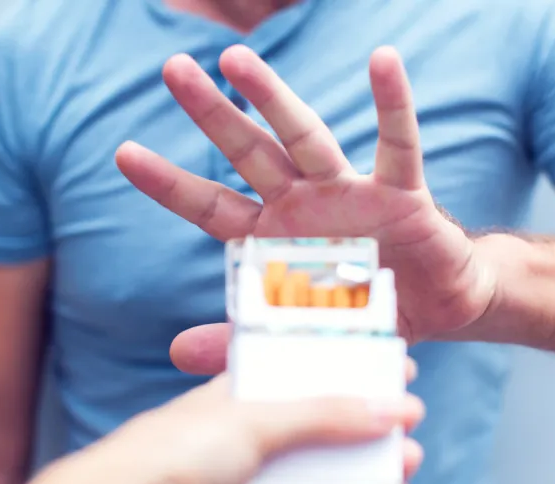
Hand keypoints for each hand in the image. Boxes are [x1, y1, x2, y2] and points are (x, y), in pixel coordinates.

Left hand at [0, 371, 423, 483]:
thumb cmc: (167, 454)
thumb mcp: (251, 418)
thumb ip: (321, 415)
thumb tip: (386, 407)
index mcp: (224, 404)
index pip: (292, 385)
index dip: (338, 379)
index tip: (381, 372)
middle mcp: (233, 450)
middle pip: (311, 439)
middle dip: (361, 433)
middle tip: (407, 423)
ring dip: (364, 476)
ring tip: (409, 465)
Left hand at [115, 44, 497, 347]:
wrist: (431, 310)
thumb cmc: (361, 314)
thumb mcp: (296, 333)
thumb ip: (240, 339)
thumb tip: (176, 352)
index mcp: (274, 237)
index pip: (211, 206)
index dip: (170, 183)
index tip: (123, 153)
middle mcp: (304, 205)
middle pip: (249, 153)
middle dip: (213, 113)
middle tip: (174, 68)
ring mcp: (349, 194)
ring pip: (305, 137)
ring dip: (272, 98)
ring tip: (235, 59)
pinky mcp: (401, 194)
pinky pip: (397, 144)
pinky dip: (393, 104)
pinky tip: (383, 60)